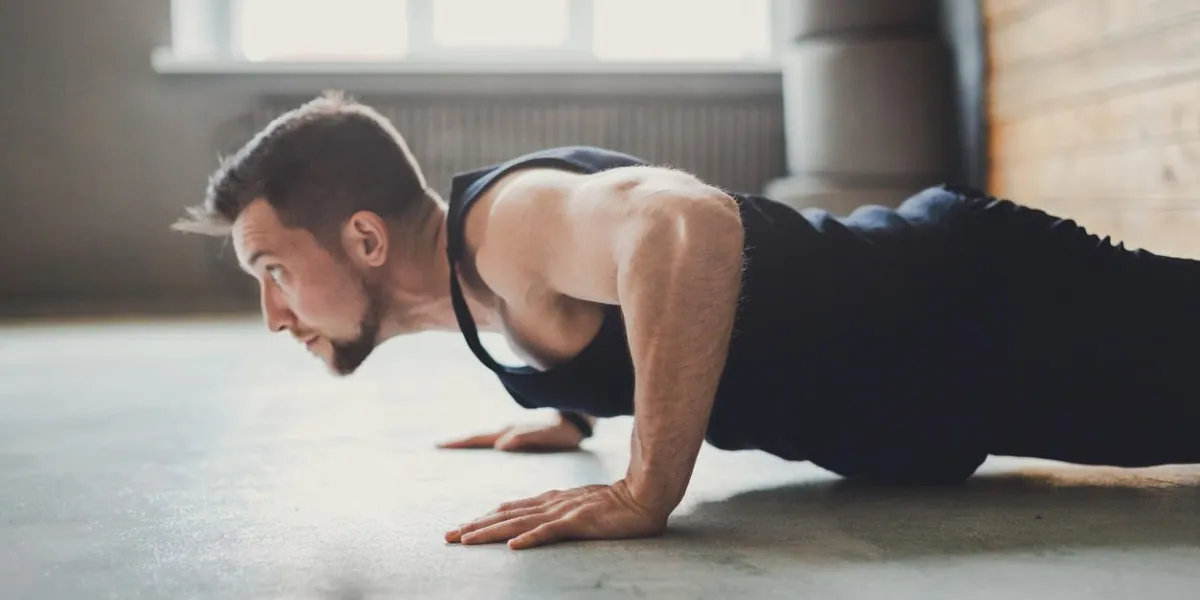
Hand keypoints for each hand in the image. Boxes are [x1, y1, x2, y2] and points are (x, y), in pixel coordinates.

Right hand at [436, 419, 583, 452]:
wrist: (576, 422)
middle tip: (438, 446)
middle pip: (478, 437)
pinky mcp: (517, 437)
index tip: (440, 444)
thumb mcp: (545, 436)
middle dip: (459, 442)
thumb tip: (501, 444)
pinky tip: (481, 451)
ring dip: (469, 444)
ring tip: (453, 448)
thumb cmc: (562, 432)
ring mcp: (511, 433)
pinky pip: (494, 441)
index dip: (460, 443)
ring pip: (485, 439)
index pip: (479, 438)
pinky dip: (482, 445)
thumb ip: (524, 438)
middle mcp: (507, 431)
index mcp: (510, 432)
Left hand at [444, 479, 667, 549]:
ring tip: (466, 540)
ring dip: (491, 533)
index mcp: (550, 500)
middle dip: (475, 526)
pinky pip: (551, 532)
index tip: (460, 529)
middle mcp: (550, 503)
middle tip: (448, 537)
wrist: (644, 495)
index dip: (483, 519)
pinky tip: (513, 548)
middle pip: (505, 516)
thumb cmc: (615, 503)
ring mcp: (564, 512)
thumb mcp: (579, 506)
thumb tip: (534, 523)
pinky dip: (530, 539)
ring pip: (519, 524)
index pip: (509, 510)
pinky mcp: (579, 522)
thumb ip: (557, 512)